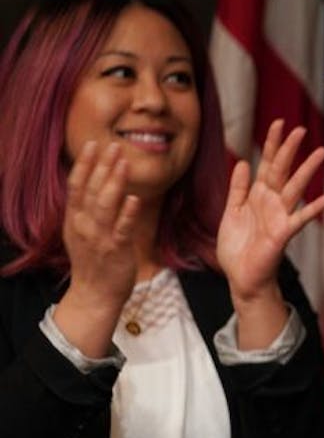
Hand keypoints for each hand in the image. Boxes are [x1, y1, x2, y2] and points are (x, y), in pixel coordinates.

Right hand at [54, 142, 140, 355]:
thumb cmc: (92, 260)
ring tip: (123, 162)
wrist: (94, 294)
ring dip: (114, 182)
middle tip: (113, 144)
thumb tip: (92, 183)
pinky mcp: (115, 249)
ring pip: (104, 205)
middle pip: (91, 190)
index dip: (84, 164)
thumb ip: (84, 208)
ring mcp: (99, 237)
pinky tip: (134, 198)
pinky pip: (121, 229)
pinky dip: (127, 213)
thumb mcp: (80, 231)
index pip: (77, 186)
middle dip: (101, 166)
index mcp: (74, 219)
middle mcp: (83, 225)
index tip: (92, 144)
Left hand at [217, 120, 323, 301]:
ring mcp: (280, 216)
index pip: (268, 164)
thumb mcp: (231, 212)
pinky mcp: (283, 233)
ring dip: (307, 171)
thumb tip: (242, 162)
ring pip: (294, 188)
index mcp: (258, 195)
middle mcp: (272, 202)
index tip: (279, 123)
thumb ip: (238, 188)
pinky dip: (314, 209)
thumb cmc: (237, 247)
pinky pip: (300, 219)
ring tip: (321, 153)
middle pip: (282, 170)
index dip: (273, 144)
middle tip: (301, 129)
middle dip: (290, 150)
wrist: (240, 277)